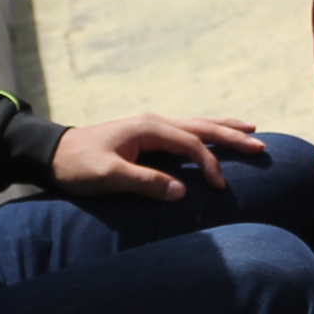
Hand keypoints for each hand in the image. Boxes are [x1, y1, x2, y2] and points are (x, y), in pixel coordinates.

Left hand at [52, 112, 263, 198]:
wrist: (53, 153)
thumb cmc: (78, 166)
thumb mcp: (109, 176)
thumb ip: (145, 183)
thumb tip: (182, 191)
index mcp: (148, 129)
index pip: (191, 143)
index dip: (210, 164)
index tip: (222, 186)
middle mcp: (154, 122)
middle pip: (201, 126)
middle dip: (232, 135)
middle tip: (260, 145)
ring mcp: (150, 126)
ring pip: (196, 125)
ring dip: (223, 129)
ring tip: (250, 130)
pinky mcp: (146, 135)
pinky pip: (185, 131)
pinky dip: (205, 132)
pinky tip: (213, 135)